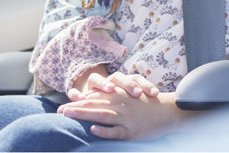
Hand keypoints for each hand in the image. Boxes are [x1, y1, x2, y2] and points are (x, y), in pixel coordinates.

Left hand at [58, 88, 193, 140]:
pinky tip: (93, 130)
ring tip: (68, 115)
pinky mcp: (131, 131)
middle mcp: (120, 105)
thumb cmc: (148, 105)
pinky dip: (104, 131)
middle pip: (94, 105)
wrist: (168, 111)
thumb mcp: (130, 97)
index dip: (79, 102)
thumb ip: (114, 98)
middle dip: (76, 108)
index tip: (63, 106)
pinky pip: (115, 132)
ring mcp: (126, 118)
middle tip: (60, 110)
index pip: (95, 98)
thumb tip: (95, 101)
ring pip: (101, 115)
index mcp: (119, 97)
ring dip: (84, 115)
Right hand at [68, 71, 159, 101]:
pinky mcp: (81, 93)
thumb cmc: (118, 102)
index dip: (145, 85)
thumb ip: (142, 96)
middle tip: (136, 93)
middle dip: (128, 84)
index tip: (155, 93)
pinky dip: (76, 93)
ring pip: (98, 80)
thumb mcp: (129, 100)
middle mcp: (109, 81)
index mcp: (123, 82)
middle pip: (119, 77)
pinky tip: (79, 96)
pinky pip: (76, 91)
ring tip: (110, 89)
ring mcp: (95, 86)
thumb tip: (161, 98)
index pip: (136, 79)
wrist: (92, 96)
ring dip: (103, 84)